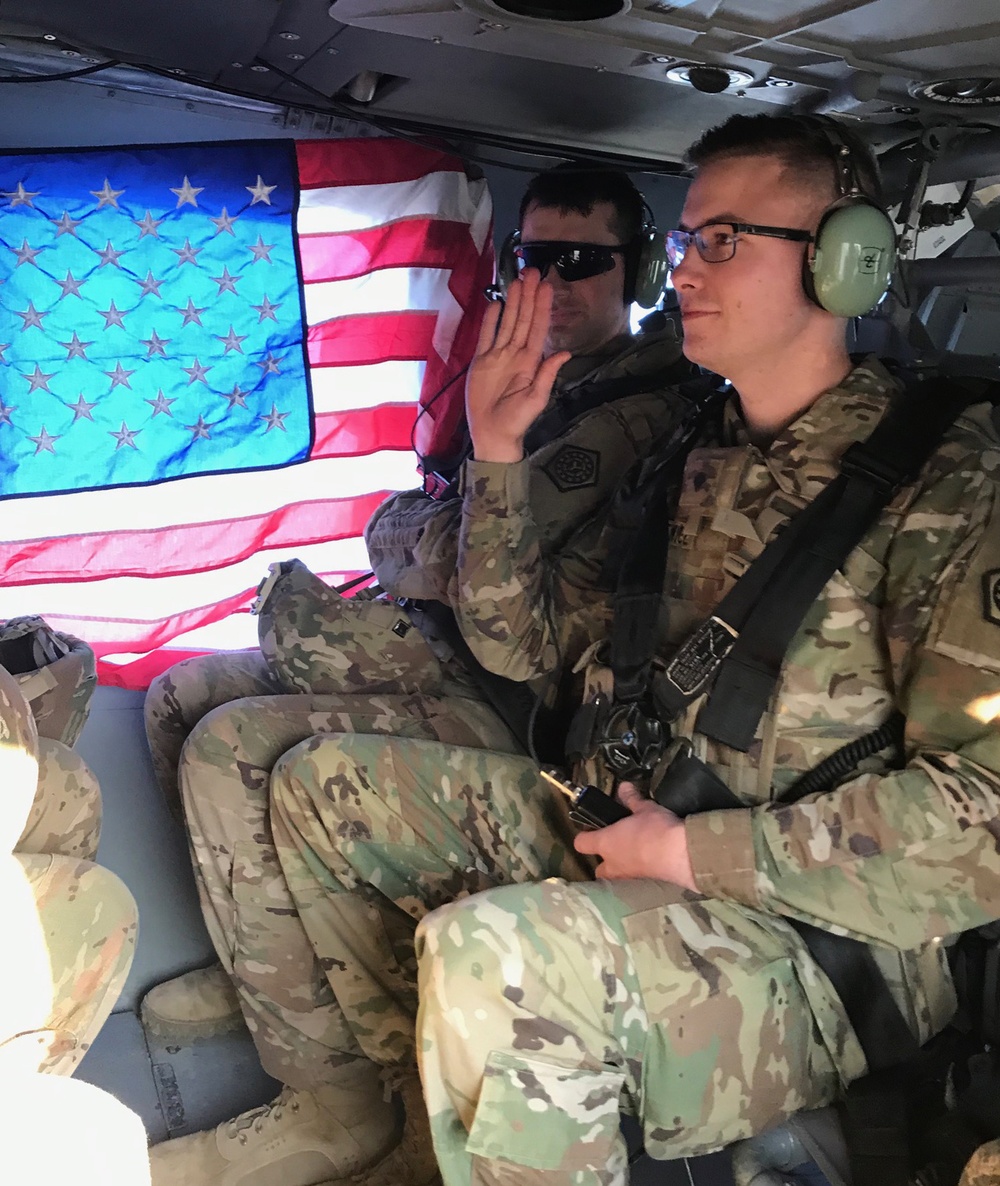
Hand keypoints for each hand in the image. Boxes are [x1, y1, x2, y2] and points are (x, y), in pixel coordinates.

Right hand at [466, 270, 571, 462]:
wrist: (492, 434)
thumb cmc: (517, 420)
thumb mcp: (536, 399)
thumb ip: (548, 374)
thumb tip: (564, 353)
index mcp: (531, 361)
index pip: (538, 328)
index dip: (542, 307)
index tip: (546, 286)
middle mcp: (515, 353)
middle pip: (523, 319)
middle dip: (528, 296)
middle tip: (531, 271)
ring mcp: (497, 355)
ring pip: (507, 322)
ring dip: (512, 302)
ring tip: (516, 280)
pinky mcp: (481, 361)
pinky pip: (486, 335)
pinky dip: (491, 319)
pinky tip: (495, 303)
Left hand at [573, 783, 697, 888]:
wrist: (681, 856)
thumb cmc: (656, 830)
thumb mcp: (645, 809)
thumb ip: (632, 799)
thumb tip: (623, 786)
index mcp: (606, 843)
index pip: (581, 843)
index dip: (585, 836)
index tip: (593, 829)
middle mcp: (613, 864)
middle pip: (598, 869)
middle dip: (605, 860)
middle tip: (617, 846)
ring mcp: (628, 878)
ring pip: (617, 878)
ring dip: (622, 868)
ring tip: (635, 855)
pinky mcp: (645, 886)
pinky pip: (635, 882)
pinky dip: (640, 874)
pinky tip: (650, 864)